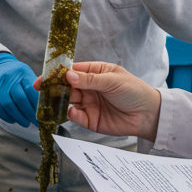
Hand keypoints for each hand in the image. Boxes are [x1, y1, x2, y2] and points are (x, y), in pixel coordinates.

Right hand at [0, 53, 38, 127]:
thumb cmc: (17, 75)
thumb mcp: (27, 75)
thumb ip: (36, 88)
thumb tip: (47, 106)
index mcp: (22, 72)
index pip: (31, 90)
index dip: (37, 104)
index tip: (42, 114)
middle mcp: (9, 78)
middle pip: (20, 99)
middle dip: (29, 113)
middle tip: (35, 122)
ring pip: (8, 105)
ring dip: (18, 117)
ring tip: (26, 123)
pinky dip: (6, 117)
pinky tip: (14, 120)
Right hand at [32, 61, 160, 139]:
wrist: (148, 115)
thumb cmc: (134, 91)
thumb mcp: (112, 81)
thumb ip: (90, 80)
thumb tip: (68, 76)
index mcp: (95, 73)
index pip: (72, 71)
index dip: (58, 73)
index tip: (45, 76)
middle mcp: (89, 88)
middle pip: (67, 87)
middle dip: (55, 88)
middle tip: (42, 90)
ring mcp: (89, 104)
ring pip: (68, 101)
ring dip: (60, 101)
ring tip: (52, 101)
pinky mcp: (91, 120)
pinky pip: (76, 116)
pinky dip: (71, 114)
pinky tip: (71, 111)